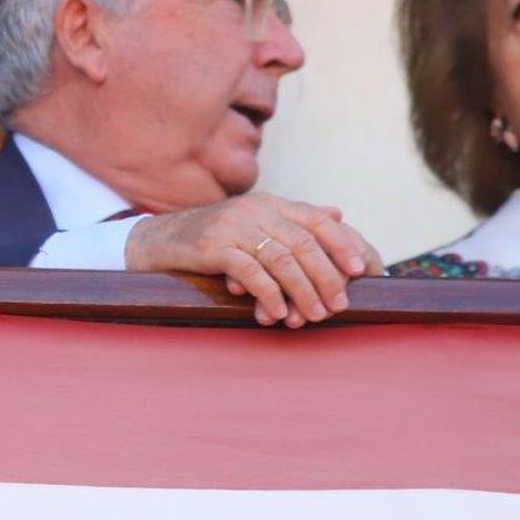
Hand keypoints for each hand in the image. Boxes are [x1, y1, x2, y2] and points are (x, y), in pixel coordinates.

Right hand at [125, 193, 382, 328]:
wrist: (157, 241)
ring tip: (312, 316)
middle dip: (327, 276)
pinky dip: (268, 294)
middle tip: (340, 305)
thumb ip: (295, 219)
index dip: (344, 244)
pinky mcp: (213, 246)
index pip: (318, 220)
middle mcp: (257, 209)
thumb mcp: (255, 223)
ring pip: (282, 259)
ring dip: (302, 291)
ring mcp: (234, 226)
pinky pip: (250, 271)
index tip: (362, 270)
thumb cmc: (213, 238)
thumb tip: (339, 213)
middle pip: (304, 243)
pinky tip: (276, 314)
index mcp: (271, 203)